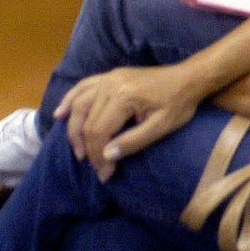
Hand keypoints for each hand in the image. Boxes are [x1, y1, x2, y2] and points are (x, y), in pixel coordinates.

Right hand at [54, 63, 202, 180]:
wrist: (189, 78)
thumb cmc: (179, 103)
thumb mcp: (161, 127)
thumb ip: (133, 142)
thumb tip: (106, 156)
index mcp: (123, 96)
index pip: (99, 131)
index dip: (98, 156)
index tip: (106, 174)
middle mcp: (110, 84)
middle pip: (87, 120)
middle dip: (88, 148)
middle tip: (95, 168)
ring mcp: (109, 77)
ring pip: (79, 104)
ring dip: (74, 128)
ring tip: (78, 151)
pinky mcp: (110, 76)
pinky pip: (83, 87)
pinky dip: (69, 100)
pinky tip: (60, 113)